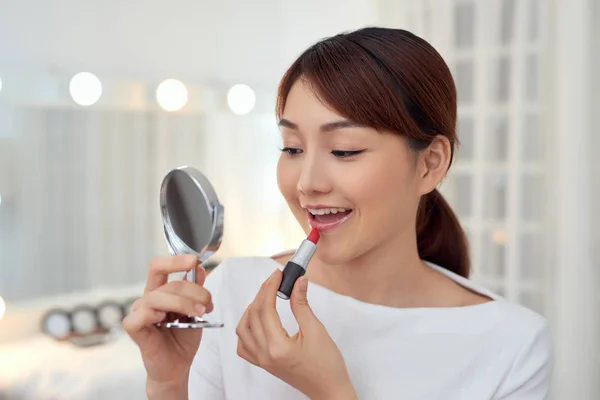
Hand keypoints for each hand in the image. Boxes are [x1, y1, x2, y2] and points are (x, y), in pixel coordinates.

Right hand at [122, 255, 213, 392]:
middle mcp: (148, 298)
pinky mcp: (135, 330)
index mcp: (161, 290)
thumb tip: (200, 269)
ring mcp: (140, 313)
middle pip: (163, 279)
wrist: (178, 366)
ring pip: (156, 297)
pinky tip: (164, 318)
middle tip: (206, 303)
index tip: (194, 260)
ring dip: (182, 303)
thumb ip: (196, 290)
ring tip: (199, 313)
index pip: (160, 267)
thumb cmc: (183, 338)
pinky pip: (138, 317)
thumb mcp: (196, 310)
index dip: (175, 260)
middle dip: (190, 288)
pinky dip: (152, 313)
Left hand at [235, 269, 356, 399]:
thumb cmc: (327, 366)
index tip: (277, 275)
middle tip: (274, 280)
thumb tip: (297, 282)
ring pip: (244, 328)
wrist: (329, 389)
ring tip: (266, 296)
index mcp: (277, 347)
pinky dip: (246, 329)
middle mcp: (265, 354)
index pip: (265, 309)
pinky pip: (244, 345)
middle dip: (262, 293)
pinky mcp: (263, 363)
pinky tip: (256, 319)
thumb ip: (302, 304)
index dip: (270, 287)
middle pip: (253, 315)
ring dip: (251, 308)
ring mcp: (261, 360)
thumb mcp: (317, 330)